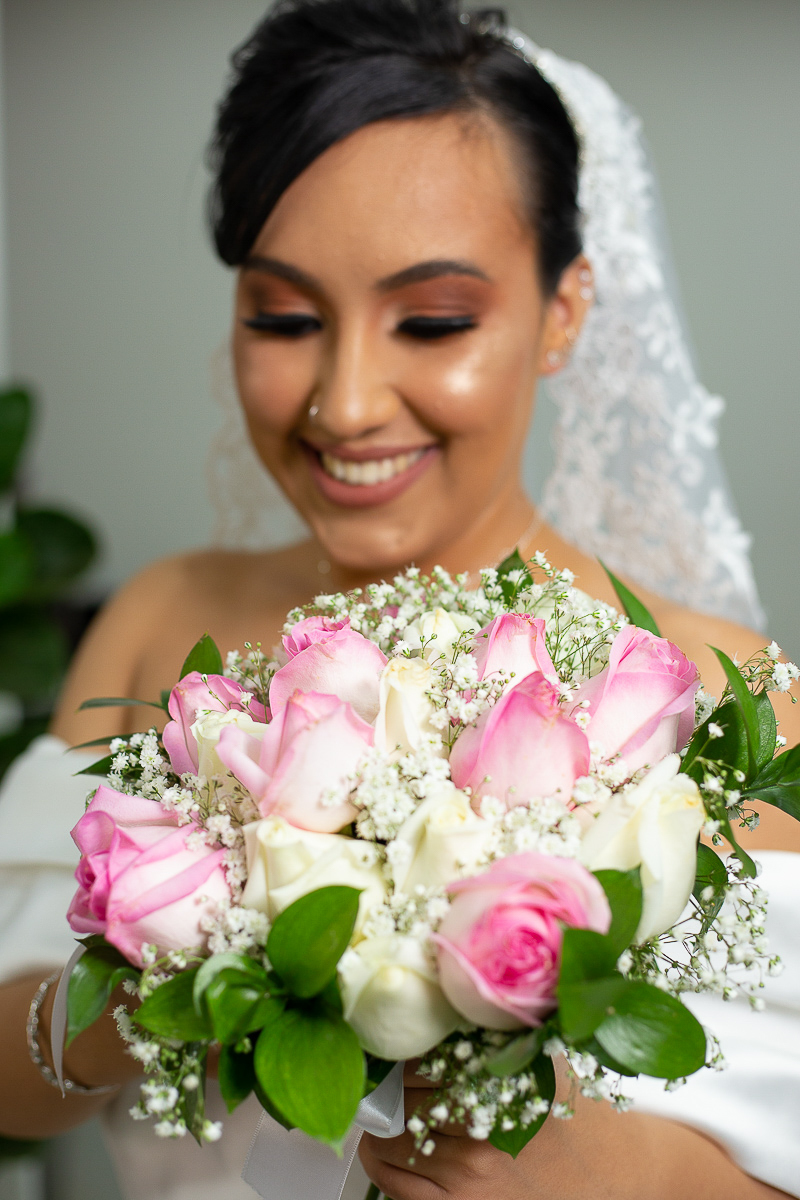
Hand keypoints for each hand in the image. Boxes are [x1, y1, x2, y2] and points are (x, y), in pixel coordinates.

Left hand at [357, 1062, 782, 1199]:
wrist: (615, 1176)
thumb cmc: (576, 1117)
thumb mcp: (543, 1060)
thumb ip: (496, 1036)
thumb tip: (438, 1001)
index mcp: (500, 1081)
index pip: (420, 1057)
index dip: (399, 1050)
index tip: (389, 1044)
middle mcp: (481, 1129)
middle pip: (402, 1097)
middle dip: (390, 1086)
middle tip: (385, 1077)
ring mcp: (470, 1177)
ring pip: (391, 1143)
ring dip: (381, 1126)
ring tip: (383, 1113)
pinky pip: (397, 1188)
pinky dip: (382, 1166)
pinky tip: (386, 1151)